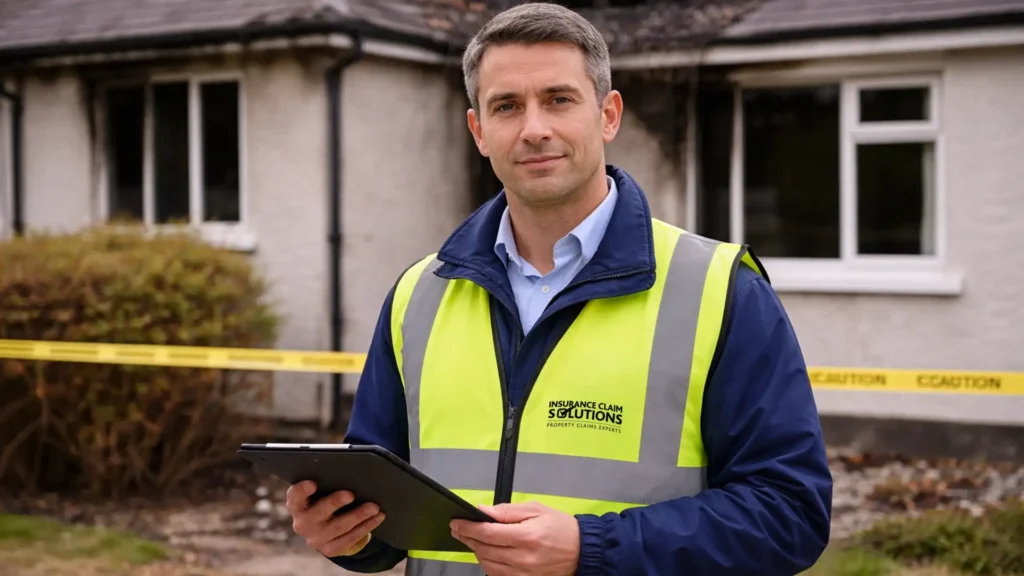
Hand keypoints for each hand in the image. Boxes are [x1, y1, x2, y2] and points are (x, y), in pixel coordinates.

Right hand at [285, 480, 385, 556]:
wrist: (323, 527)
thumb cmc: (323, 498)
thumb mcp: (320, 490)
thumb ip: (326, 481)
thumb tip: (348, 469)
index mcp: (297, 505)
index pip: (295, 496)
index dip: (302, 490)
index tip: (312, 483)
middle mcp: (302, 523)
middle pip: (319, 513)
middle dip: (335, 503)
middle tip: (350, 494)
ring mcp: (315, 539)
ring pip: (339, 527)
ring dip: (359, 516)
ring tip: (374, 506)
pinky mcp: (330, 549)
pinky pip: (350, 538)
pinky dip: (366, 526)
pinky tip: (378, 517)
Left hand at [450, 501, 579, 575]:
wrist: (582, 552)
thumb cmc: (560, 528)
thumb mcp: (535, 510)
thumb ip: (506, 511)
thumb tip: (482, 511)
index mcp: (527, 537)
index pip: (488, 533)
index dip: (468, 528)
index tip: (456, 523)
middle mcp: (524, 559)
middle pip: (484, 550)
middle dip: (468, 538)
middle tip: (459, 529)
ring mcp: (524, 575)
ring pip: (487, 565)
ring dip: (477, 552)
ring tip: (474, 540)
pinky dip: (489, 565)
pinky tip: (488, 554)